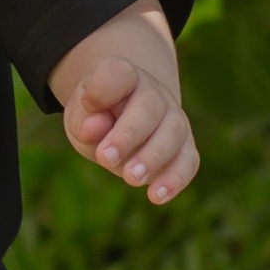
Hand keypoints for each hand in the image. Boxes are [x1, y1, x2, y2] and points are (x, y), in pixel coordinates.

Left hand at [52, 2, 200, 206]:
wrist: (123, 120)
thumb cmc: (98, 116)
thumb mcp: (80, 115)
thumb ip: (83, 120)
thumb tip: (94, 129)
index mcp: (124, 77)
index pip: (118, 72)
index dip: (104, 88)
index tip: (89, 104)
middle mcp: (154, 93)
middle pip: (149, 106)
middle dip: (128, 134)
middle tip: (105, 159)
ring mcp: (173, 118)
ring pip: (173, 132)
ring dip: (153, 157)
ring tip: (131, 179)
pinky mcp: (185, 146)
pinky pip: (188, 160)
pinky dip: (175, 178)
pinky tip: (156, 196)